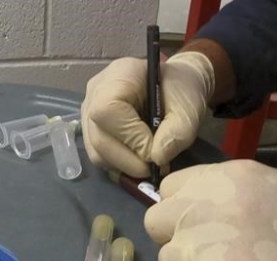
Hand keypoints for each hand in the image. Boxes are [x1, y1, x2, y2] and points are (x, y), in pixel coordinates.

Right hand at [81, 52, 214, 177]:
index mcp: (118, 76)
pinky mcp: (89, 130)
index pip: (109, 112)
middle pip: (99, 138)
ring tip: (148, 162)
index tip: (156, 152)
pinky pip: (98, 156)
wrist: (174, 88)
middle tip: (155, 167)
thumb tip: (157, 158)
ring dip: (125, 166)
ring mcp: (88, 112)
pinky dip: (120, 164)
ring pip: (96, 153)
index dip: (131, 138)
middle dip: (129, 161)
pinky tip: (137, 158)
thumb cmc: (181, 91)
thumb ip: (178, 132)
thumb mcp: (189, 108)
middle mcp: (95, 93)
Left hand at [144, 161, 276, 260]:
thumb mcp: (265, 185)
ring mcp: (214, 248)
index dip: (181, 212)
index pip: (168, 191)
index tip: (202, 226)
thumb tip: (185, 205)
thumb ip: (222, 191)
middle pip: (157, 225)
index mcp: (225, 178)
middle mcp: (213, 207)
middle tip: (211, 254)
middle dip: (178, 240)